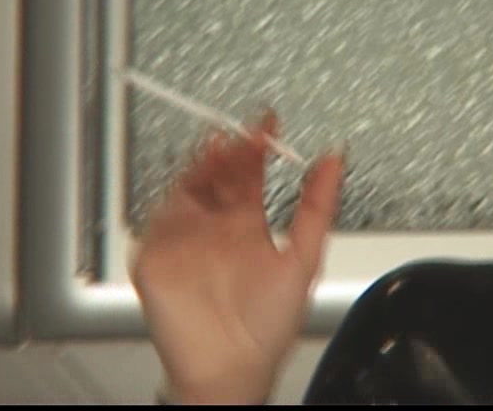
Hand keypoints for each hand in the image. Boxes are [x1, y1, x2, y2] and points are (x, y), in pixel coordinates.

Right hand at [130, 109, 344, 403]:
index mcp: (248, 225)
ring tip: (215, 146)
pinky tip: (183, 189)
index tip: (267, 122)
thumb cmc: (267, 325)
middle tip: (240, 132)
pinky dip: (168, 202)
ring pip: (188, 190)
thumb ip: (317, 208)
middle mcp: (217, 228)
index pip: (250, 175)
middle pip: (217, 176)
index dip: (258, 147)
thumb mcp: (302, 260)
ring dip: (200, 167)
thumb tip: (333, 162)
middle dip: (228, 151)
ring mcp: (187, 240)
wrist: (232, 370)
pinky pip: (158, 222)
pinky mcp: (159, 258)